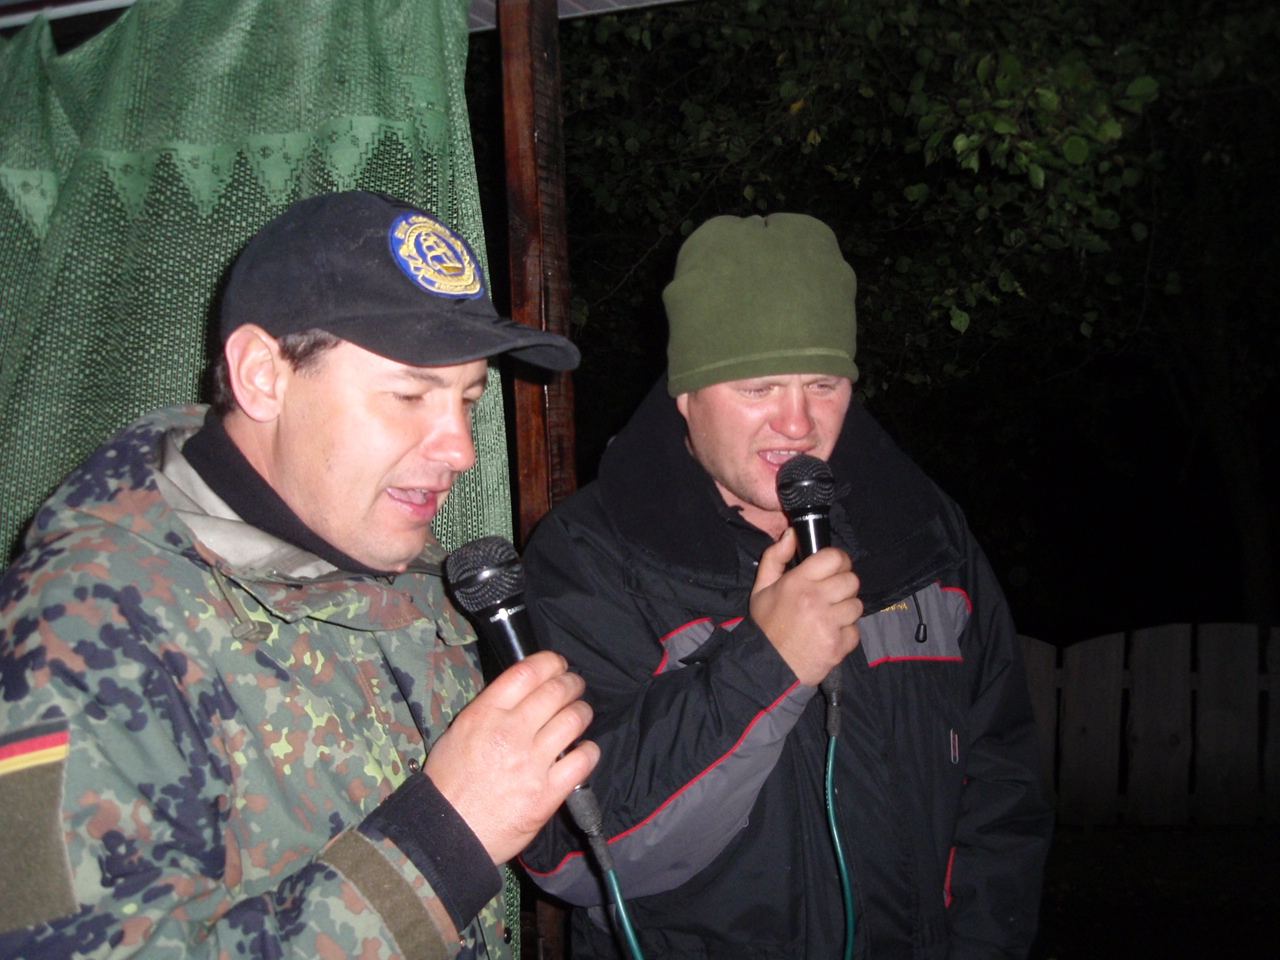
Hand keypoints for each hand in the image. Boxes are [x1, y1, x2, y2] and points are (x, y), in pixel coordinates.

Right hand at [424, 650, 599, 863]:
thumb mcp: (458, 733)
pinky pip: (583, 760)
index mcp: (485, 715)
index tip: (558, 664)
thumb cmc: (448, 784)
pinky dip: (589, 751)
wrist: (448, 834)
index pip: (527, 672)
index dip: (550, 662)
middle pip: (556, 691)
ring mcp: (531, 763)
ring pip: (574, 720)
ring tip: (580, 714)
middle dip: (572, 684)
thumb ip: (489, 710)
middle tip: (574, 686)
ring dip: (582, 713)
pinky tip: (584, 750)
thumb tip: (520, 693)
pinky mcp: (547, 793)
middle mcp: (510, 733)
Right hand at [749, 527, 862, 685]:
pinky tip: (830, 635)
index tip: (834, 570)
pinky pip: (855, 631)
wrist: (767, 666)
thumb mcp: (761, 588)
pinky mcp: (838, 645)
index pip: (835, 557)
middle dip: (844, 586)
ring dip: (846, 611)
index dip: (839, 561)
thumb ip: (775, 557)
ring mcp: (828, 624)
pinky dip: (846, 634)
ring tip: (830, 617)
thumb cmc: (766, 625)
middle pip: (851, 580)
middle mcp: (815, 600)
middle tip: (831, 596)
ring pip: (857, 606)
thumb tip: (792, 534)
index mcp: (797, 582)